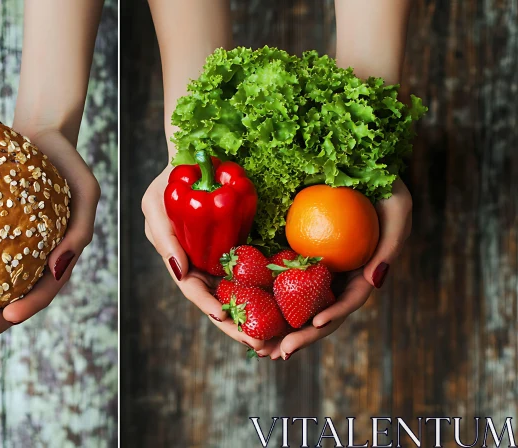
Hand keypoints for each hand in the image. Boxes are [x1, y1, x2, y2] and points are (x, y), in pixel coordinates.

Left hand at [0, 128, 99, 346]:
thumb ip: (80, 230)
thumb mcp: (86, 190)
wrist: (42, 136)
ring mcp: (8, 256)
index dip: (26, 309)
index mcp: (57, 260)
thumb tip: (58, 269)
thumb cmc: (67, 160)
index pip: (42, 293)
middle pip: (8, 306)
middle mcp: (31, 265)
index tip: (9, 316)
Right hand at [142, 168, 267, 348]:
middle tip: (260, 345)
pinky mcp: (244, 251)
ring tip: (278, 339)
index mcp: (180, 262)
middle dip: (238, 327)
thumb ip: (164, 239)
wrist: (195, 161)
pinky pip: (257, 276)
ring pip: (241, 296)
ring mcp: (223, 262)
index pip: (194, 291)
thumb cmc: (170, 184)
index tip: (225, 317)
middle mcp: (202, 267)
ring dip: (257, 320)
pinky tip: (289, 309)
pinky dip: (269, 295)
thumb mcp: (156, 207)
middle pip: (220, 303)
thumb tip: (180, 271)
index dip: (208, 306)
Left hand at [258, 178, 412, 359]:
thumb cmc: (382, 183)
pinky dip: (263, 302)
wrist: (356, 162)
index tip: (315, 324)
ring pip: (295, 306)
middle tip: (274, 352)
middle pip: (318, 313)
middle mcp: (337, 276)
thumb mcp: (398, 207)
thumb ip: (391, 244)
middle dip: (299, 337)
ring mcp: (315, 269)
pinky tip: (244, 316)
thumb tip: (374, 282)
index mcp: (362, 271)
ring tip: (257, 348)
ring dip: (278, 330)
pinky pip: (277, 283)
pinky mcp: (293, 257)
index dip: (334, 314)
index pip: (348, 301)